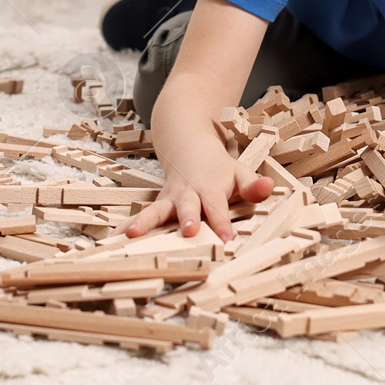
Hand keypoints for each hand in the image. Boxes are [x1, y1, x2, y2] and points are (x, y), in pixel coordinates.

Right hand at [115, 143, 273, 242]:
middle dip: (186, 219)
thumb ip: (253, 185)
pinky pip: (144, 216)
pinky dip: (129, 225)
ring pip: (157, 211)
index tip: (226, 239)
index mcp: (210, 187)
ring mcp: (169, 199)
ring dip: (146, 222)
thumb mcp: (239, 172)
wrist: (187, 144)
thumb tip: (269, 188)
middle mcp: (187, 193)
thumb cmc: (218, 167)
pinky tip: (115, 239)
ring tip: (132, 235)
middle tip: (187, 232)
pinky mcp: (158, 205)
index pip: (217, 207)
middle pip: (186, 207)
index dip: (222, 223)